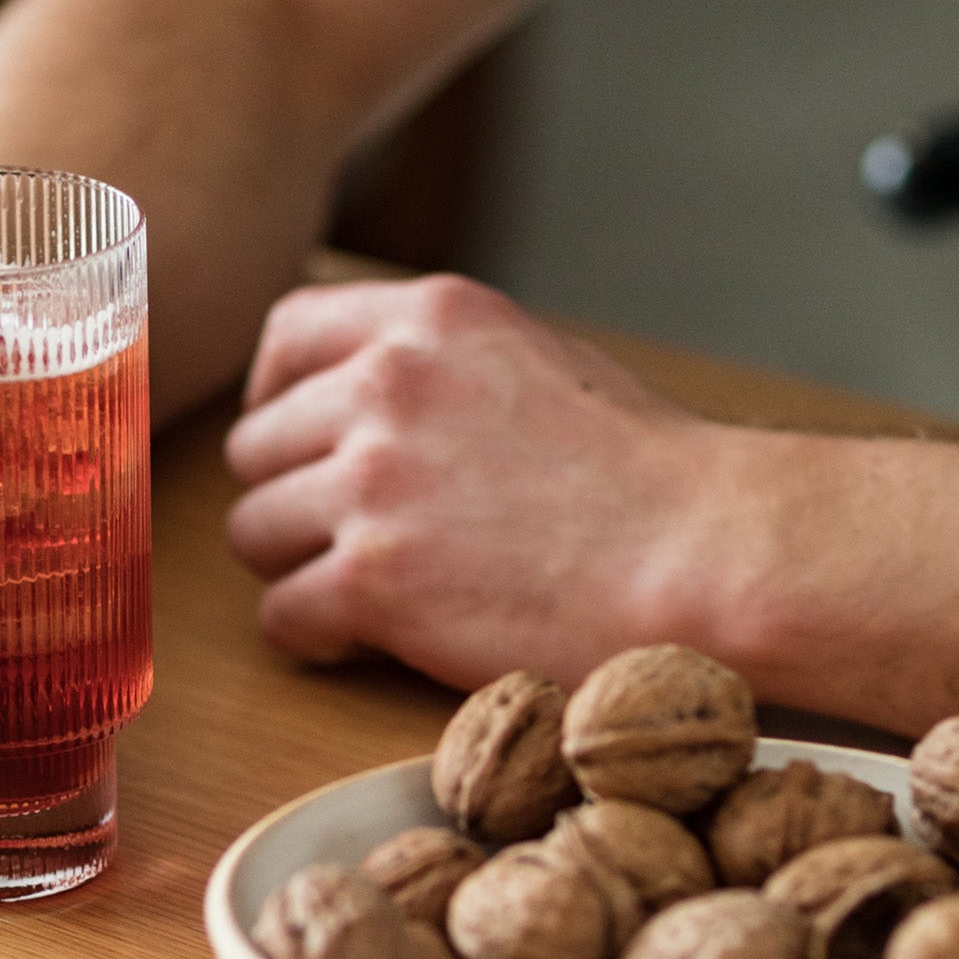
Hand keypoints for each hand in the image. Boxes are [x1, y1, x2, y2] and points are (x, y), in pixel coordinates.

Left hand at [224, 275, 717, 687]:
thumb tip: (367, 394)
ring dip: (298, 567)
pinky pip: (281, 614)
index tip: (301, 445)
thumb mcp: (540, 361)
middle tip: (349, 538)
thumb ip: (443, 364)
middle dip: (293, 496)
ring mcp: (373, 483)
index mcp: (431, 319)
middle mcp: (388, 385)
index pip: (289, 335)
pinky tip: (362, 639)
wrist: (704, 557)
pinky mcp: (372, 580)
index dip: (281, 399)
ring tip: (363, 593)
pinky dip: (311, 635)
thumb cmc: (648, 477)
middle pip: (257, 446)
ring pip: (253, 530)